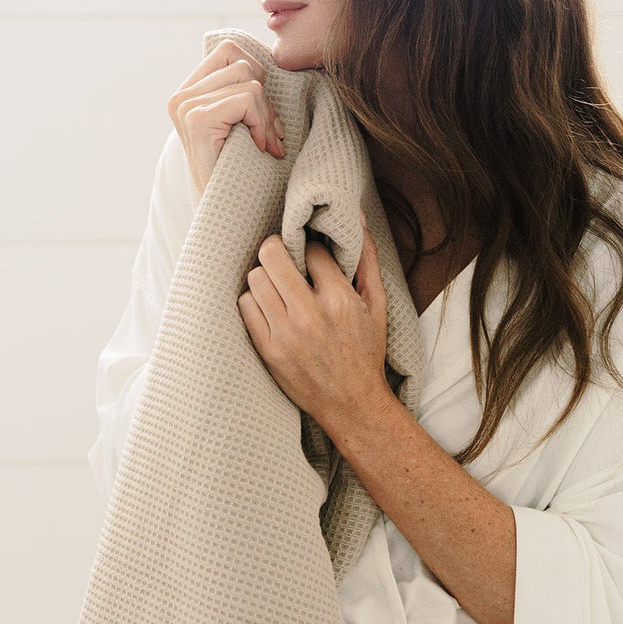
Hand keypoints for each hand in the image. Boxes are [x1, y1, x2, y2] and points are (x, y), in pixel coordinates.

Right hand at [167, 37, 286, 197]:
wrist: (226, 213)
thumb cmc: (241, 169)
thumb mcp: (240, 123)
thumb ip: (243, 91)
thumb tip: (274, 58)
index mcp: (187, 92)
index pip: (230, 51)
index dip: (257, 75)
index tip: (264, 114)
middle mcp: (180, 97)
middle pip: (241, 62)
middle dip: (265, 97)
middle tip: (270, 132)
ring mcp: (185, 106)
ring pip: (248, 79)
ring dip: (266, 114)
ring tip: (265, 143)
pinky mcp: (196, 119)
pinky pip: (247, 98)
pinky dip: (261, 124)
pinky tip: (259, 148)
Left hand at [237, 211, 390, 441]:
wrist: (351, 404)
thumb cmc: (366, 352)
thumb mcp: (377, 305)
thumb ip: (367, 260)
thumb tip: (359, 219)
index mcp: (339, 300)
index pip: (312, 251)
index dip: (311, 248)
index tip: (312, 256)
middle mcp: (309, 315)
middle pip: (272, 256)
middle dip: (277, 248)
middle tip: (284, 255)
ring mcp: (284, 334)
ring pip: (255, 278)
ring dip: (265, 275)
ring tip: (277, 283)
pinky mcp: (267, 350)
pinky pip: (245, 306)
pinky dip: (254, 300)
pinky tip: (269, 305)